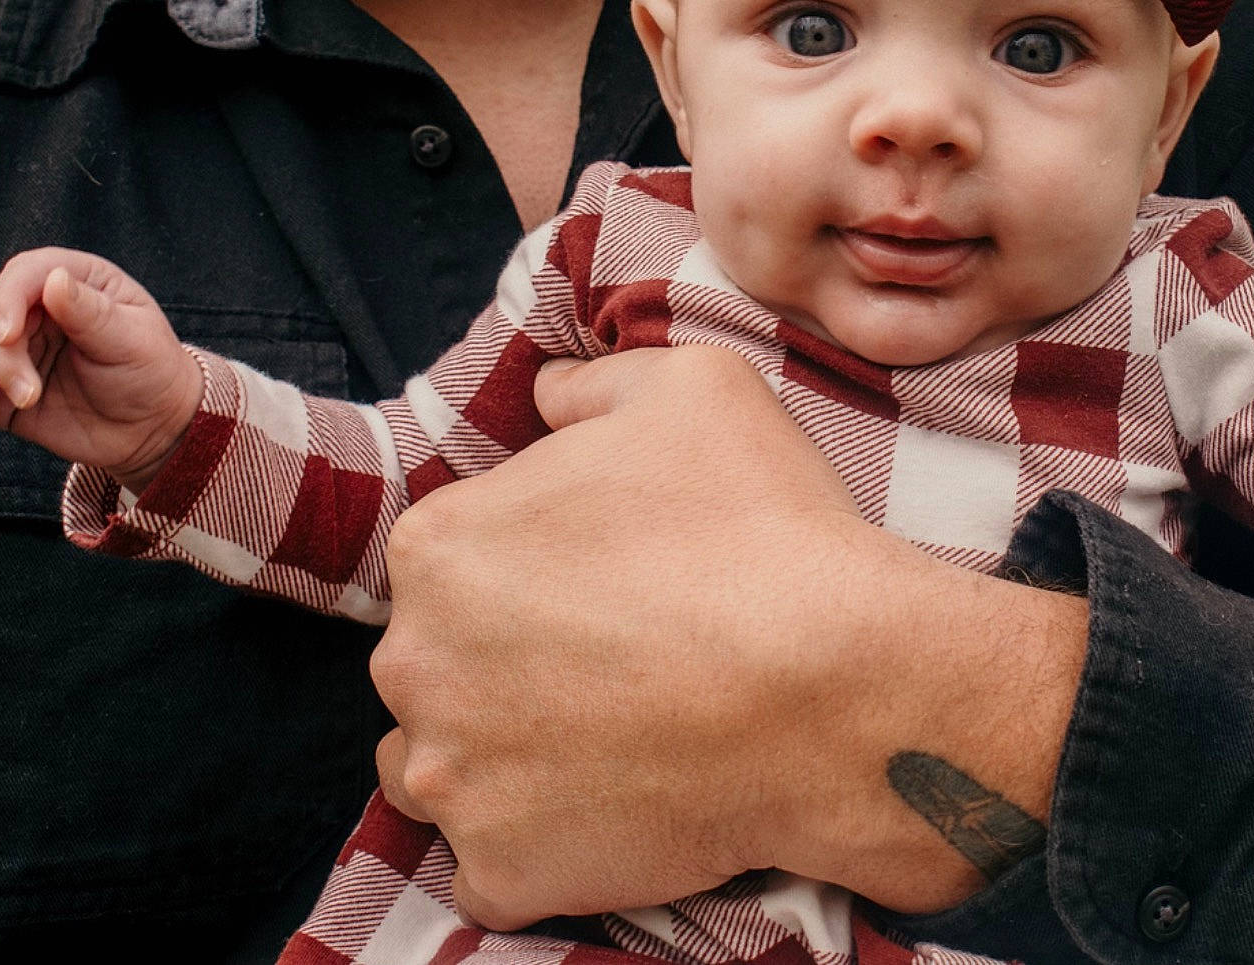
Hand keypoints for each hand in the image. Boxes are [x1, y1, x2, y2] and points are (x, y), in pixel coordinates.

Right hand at [0, 246, 200, 489]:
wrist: (152, 428)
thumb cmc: (150, 371)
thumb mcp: (132, 339)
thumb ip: (90, 312)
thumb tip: (53, 278)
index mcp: (74, 282)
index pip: (24, 274)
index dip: (7, 300)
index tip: (8, 336)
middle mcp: (35, 311)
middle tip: (31, 396)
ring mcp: (14, 352)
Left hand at [368, 346, 1083, 929]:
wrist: (839, 693)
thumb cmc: (764, 530)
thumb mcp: (692, 389)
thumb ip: (591, 384)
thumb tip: (546, 393)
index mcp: (440, 544)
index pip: (456, 554)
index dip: (532, 562)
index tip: (605, 579)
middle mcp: (415, 663)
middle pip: (439, 660)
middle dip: (506, 660)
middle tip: (616, 659)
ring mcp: (452, 776)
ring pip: (445, 766)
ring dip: (500, 755)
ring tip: (604, 739)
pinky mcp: (500, 870)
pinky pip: (493, 866)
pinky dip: (539, 846)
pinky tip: (613, 808)